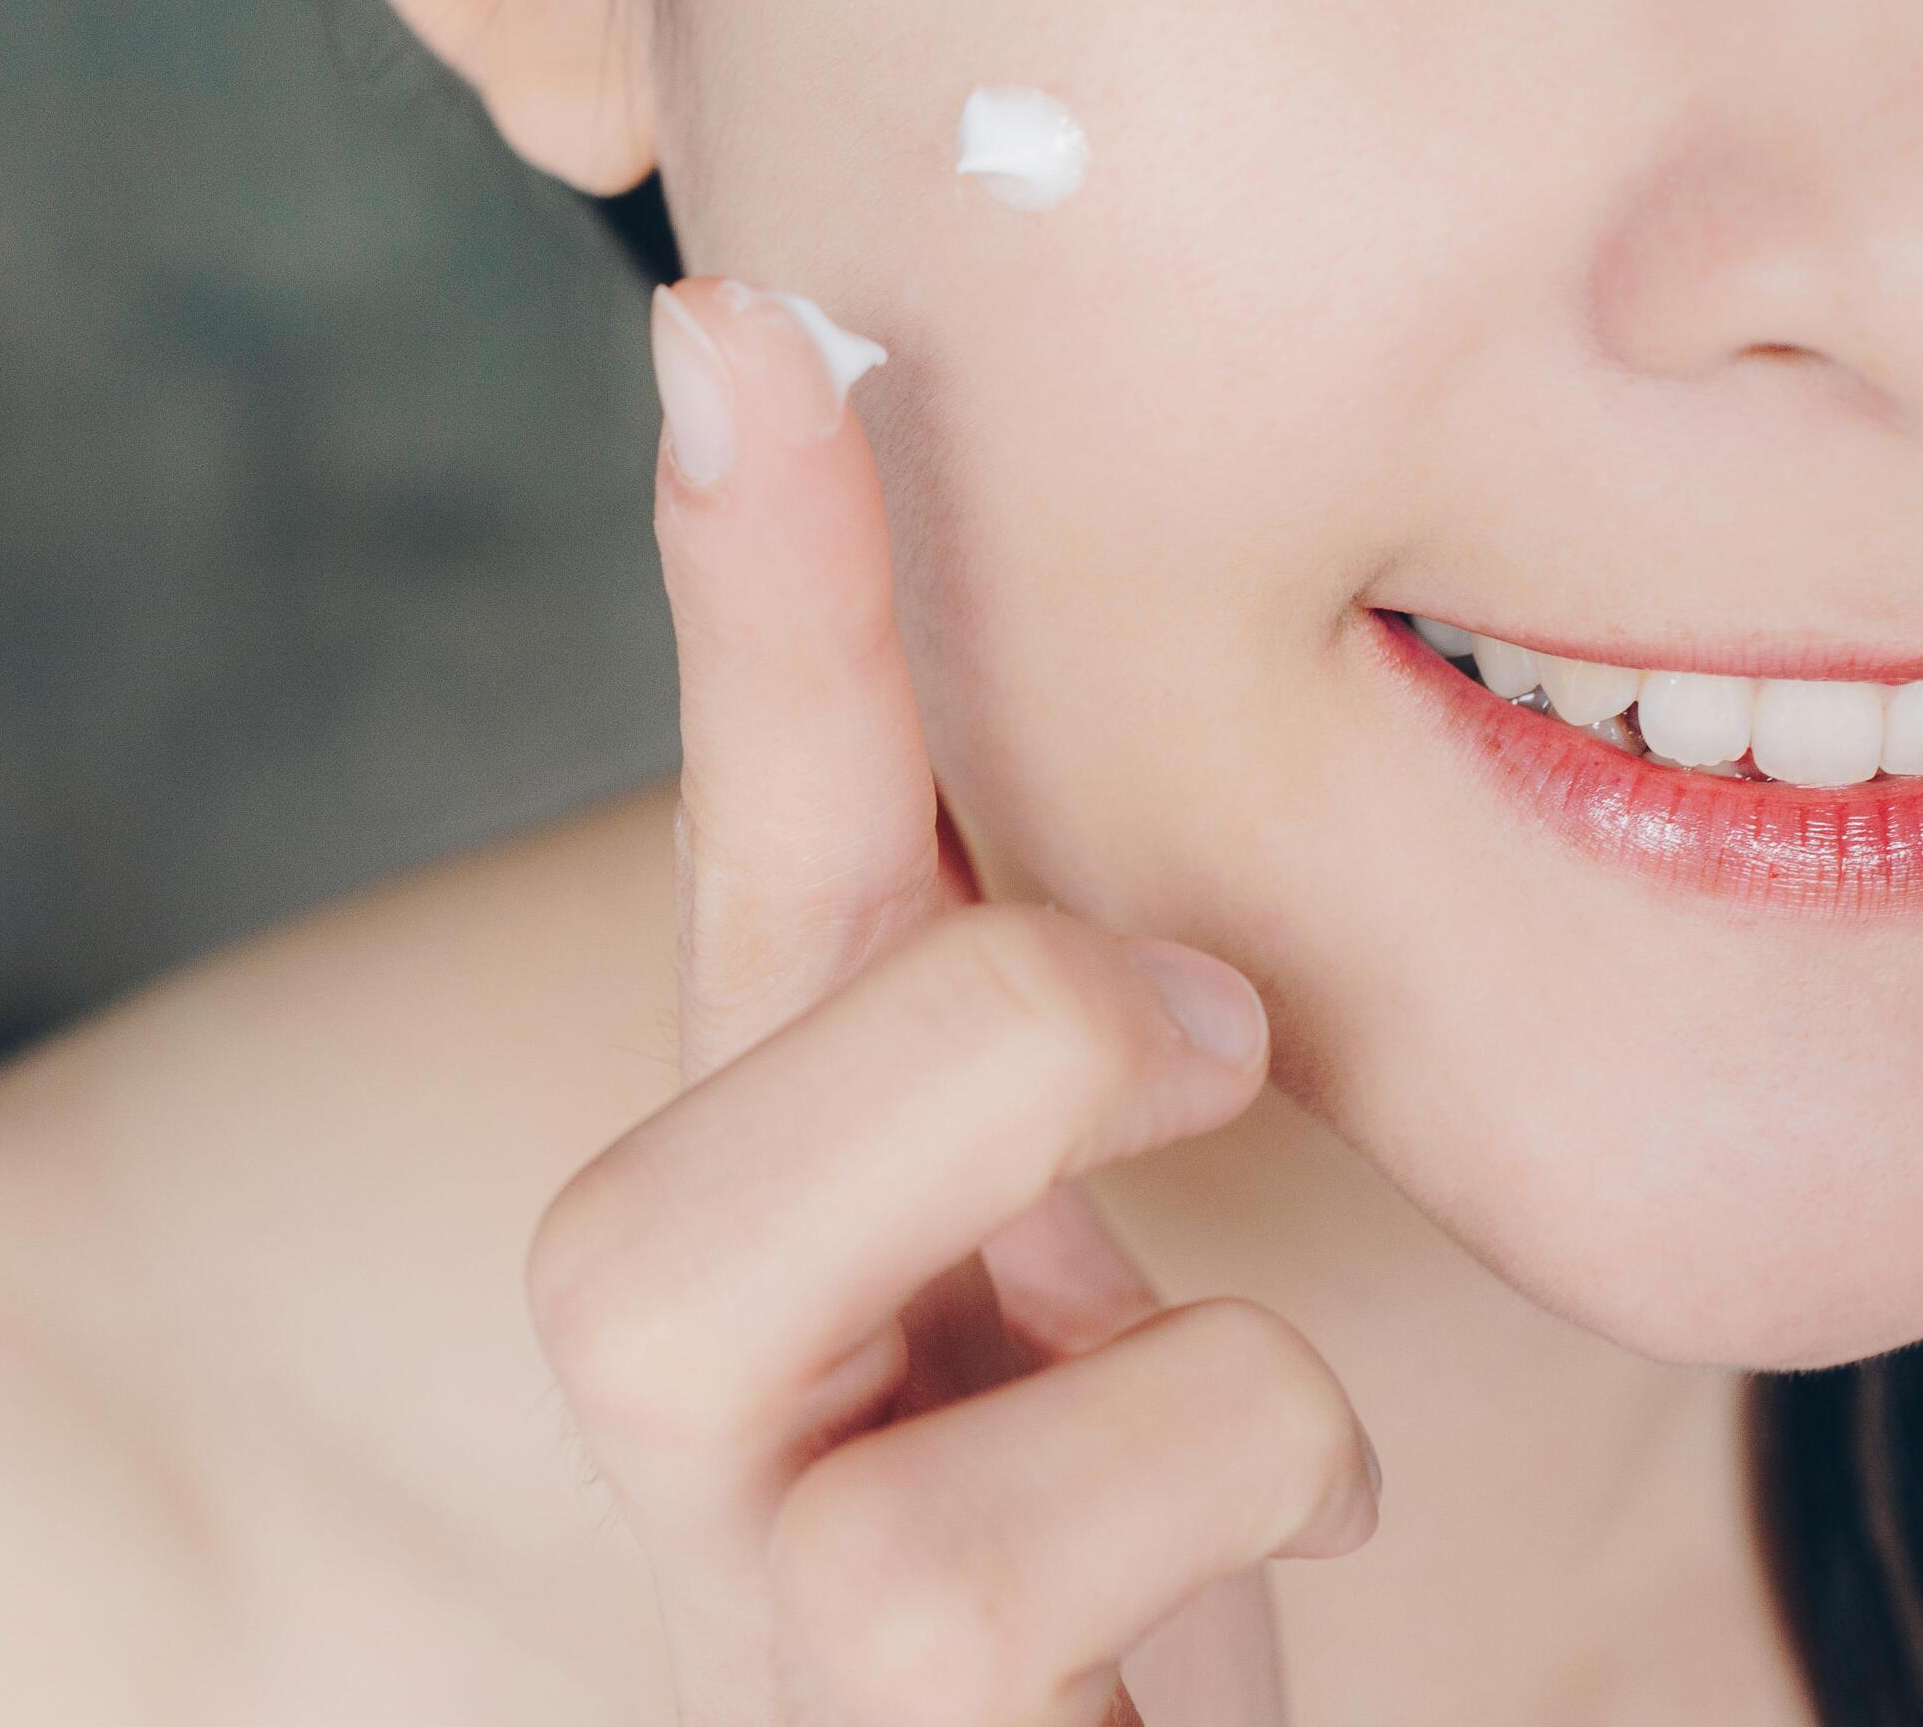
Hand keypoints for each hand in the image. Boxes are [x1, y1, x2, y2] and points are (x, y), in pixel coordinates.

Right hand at [525, 278, 1381, 1725]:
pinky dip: (1215, 1498)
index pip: (740, 872)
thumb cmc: (1123, 1498)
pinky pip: (949, 1618)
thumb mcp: (1086, 1221)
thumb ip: (1059, 1025)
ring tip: (1276, 1406)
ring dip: (1116, 1360)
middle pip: (620, 1242)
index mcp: (795, 1204)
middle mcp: (722, 1408)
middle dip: (953, 1050)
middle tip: (1210, 1032)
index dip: (744, 614)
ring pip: (739, 1418)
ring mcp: (763, 1611)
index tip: (737, 324)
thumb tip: (1197, 788)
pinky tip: (1301, 1517)